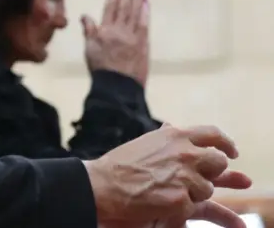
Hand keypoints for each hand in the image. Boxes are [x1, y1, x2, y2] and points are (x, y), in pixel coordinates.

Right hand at [82, 0, 148, 85]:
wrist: (117, 87)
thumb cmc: (101, 69)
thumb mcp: (89, 49)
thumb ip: (89, 30)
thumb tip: (85, 15)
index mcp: (105, 31)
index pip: (110, 7)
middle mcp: (119, 31)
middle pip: (124, 7)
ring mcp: (133, 37)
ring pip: (135, 13)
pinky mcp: (143, 44)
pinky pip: (144, 25)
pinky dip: (145, 13)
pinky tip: (146, 4)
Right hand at [85, 123, 251, 223]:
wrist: (102, 185)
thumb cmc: (120, 165)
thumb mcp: (146, 142)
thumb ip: (166, 136)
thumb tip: (172, 126)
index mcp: (176, 136)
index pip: (213, 135)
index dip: (226, 144)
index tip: (231, 153)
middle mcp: (185, 152)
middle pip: (218, 162)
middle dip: (212, 172)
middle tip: (199, 178)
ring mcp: (185, 176)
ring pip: (206, 188)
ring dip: (192, 193)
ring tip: (166, 191)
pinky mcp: (181, 199)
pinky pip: (192, 206)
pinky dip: (178, 207)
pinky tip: (160, 202)